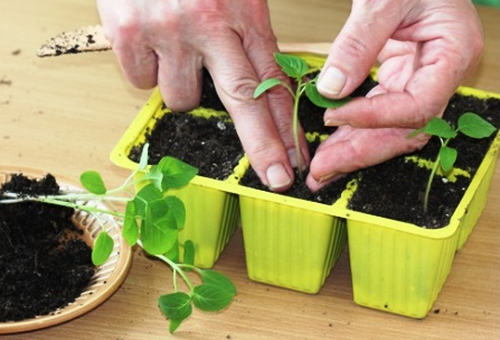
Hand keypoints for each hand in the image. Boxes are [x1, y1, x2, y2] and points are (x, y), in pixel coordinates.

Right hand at [97, 0, 307, 190]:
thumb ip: (246, 31)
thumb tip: (258, 85)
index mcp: (242, 11)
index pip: (272, 81)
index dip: (286, 125)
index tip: (296, 156)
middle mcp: (208, 25)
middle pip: (243, 103)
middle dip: (263, 147)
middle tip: (277, 178)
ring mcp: (167, 32)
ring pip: (183, 98)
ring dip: (183, 84)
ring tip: (178, 50)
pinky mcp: (128, 34)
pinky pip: (142, 82)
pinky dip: (148, 70)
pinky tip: (151, 43)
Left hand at [306, 0, 482, 190]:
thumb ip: (359, 42)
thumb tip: (331, 89)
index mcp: (452, 54)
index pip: (418, 106)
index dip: (376, 119)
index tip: (335, 117)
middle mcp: (438, 76)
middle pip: (404, 131)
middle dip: (360, 153)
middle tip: (321, 172)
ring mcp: (418, 80)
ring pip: (388, 130)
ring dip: (353, 150)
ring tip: (320, 171)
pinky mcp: (397, 78)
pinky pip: (376, 113)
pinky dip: (352, 130)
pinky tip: (329, 145)